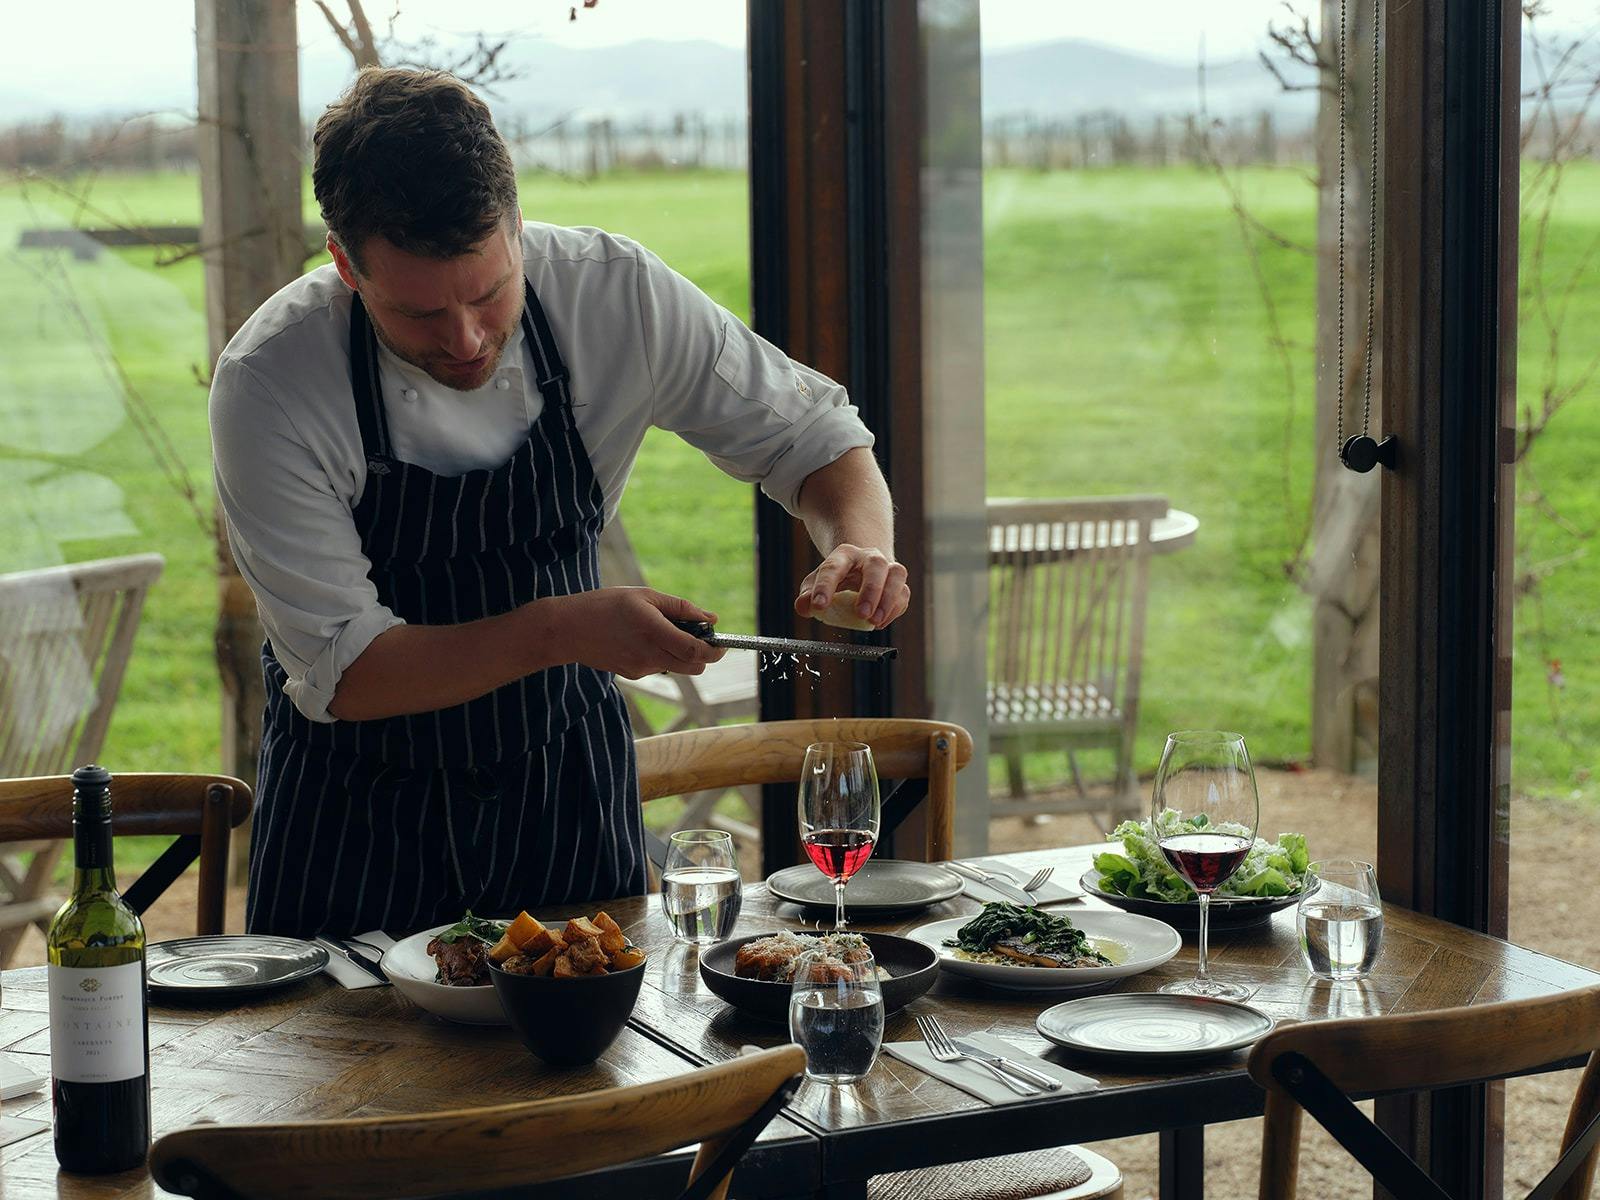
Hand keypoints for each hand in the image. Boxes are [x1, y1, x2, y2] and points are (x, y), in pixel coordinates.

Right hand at [547, 588, 725, 678]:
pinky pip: (659, 667)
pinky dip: (662, 656)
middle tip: (701, 637)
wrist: (568, 629)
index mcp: (654, 630)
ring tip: (664, 631)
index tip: (721, 642)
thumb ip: (681, 608)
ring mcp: (641, 668)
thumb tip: (711, 619)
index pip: (697, 651)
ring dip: (682, 654)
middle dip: (705, 656)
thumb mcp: (645, 595)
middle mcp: (650, 654)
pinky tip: (642, 639)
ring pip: (678, 668)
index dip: (716, 649)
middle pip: (695, 668)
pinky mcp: (633, 675)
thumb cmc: (606, 605)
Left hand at [793, 544, 909, 629]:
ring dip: (888, 600)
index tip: (818, 606)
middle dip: (870, 589)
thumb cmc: (836, 579)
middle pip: (875, 565)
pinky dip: (895, 610)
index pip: (833, 567)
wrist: (861, 570)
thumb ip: (807, 595)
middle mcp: (869, 557)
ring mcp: (888, 568)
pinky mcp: (899, 584)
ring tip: (874, 622)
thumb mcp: (816, 583)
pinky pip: (904, 594)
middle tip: (862, 614)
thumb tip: (803, 606)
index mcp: (844, 554)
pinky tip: (880, 623)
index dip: (825, 586)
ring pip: (897, 575)